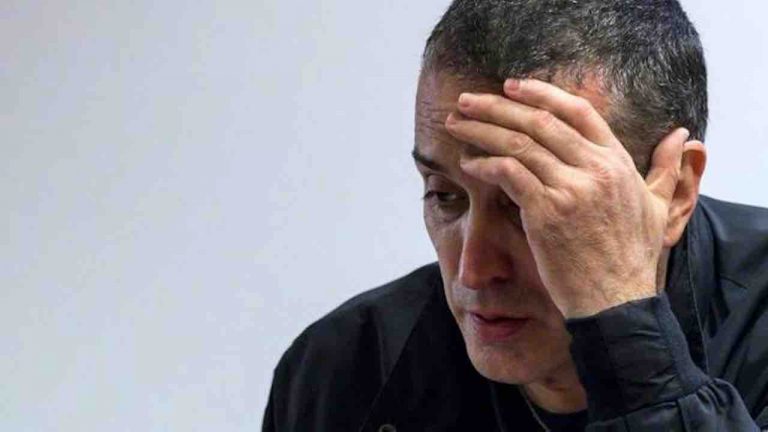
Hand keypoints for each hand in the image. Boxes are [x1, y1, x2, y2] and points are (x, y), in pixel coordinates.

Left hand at [443, 78, 690, 317]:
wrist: (615, 302)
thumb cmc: (631, 258)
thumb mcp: (657, 208)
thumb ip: (666, 170)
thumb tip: (684, 137)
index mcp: (617, 162)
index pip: (576, 110)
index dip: (541, 93)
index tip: (512, 86)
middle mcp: (595, 168)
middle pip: (540, 120)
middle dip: (498, 105)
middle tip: (467, 100)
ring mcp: (570, 189)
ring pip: (518, 143)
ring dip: (482, 129)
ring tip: (456, 123)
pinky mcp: (546, 212)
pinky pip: (508, 173)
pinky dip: (485, 164)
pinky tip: (469, 163)